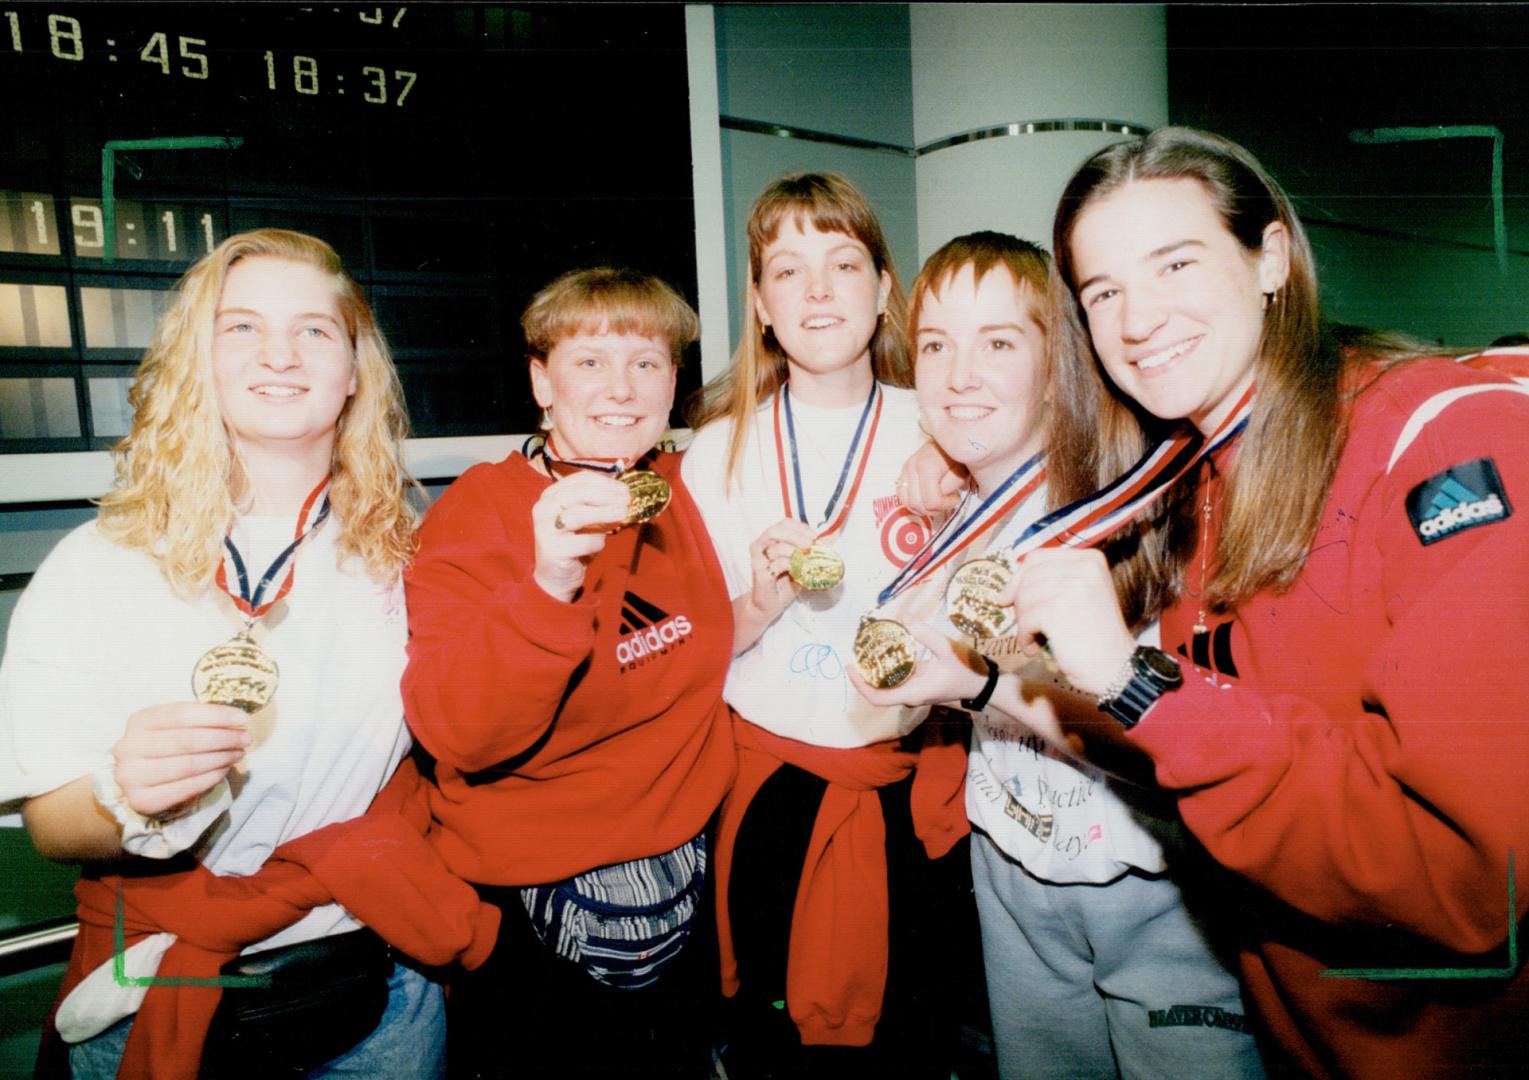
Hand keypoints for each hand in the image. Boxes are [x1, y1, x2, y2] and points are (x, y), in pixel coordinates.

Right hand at [113, 702, 249, 817]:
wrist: (144, 782)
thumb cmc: (168, 747)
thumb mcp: (177, 727)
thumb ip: (200, 721)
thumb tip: (237, 720)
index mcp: (139, 721)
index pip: (180, 714)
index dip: (215, 716)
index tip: (242, 719)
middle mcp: (129, 747)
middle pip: (186, 740)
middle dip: (223, 738)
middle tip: (246, 739)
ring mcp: (131, 775)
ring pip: (187, 765)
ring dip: (221, 758)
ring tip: (239, 754)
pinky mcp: (141, 800)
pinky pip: (185, 788)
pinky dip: (210, 778)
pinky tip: (224, 770)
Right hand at [532, 471, 630, 600]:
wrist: (557, 577)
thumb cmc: (574, 543)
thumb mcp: (586, 519)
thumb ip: (598, 505)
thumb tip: (622, 492)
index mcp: (550, 496)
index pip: (578, 480)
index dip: (604, 482)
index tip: (624, 488)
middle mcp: (543, 509)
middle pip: (577, 493)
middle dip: (606, 494)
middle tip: (626, 500)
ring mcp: (545, 529)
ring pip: (578, 514)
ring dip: (605, 513)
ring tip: (623, 514)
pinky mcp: (552, 550)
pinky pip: (583, 542)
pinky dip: (597, 542)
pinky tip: (599, 544)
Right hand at [745, 518, 817, 620]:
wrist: (770, 605)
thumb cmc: (785, 583)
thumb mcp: (801, 563)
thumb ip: (810, 552)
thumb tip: (829, 540)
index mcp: (770, 539)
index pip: (786, 523)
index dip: (802, 528)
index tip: (817, 538)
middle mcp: (761, 545)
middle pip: (777, 530)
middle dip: (797, 536)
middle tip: (812, 545)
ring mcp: (758, 558)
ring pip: (776, 545)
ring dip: (796, 551)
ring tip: (807, 559)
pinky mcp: (759, 572)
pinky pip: (777, 564)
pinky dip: (792, 565)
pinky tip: (800, 571)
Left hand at [847, 619, 988, 708]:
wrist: (984, 684)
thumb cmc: (968, 670)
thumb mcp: (947, 649)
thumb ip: (925, 633)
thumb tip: (904, 617)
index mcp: (915, 693)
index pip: (879, 698)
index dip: (861, 686)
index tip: (850, 669)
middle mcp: (912, 696)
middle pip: (879, 692)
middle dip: (864, 675)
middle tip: (855, 653)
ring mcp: (915, 692)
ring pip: (888, 686)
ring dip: (875, 671)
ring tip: (865, 650)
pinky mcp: (919, 685)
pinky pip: (898, 679)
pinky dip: (889, 668)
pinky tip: (885, 650)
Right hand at [898, 440, 966, 515]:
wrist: (948, 439)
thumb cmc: (957, 456)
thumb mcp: (961, 472)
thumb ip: (949, 487)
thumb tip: (938, 498)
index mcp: (926, 466)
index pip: (931, 501)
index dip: (945, 505)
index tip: (956, 498)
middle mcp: (911, 468)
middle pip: (917, 504)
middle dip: (935, 508)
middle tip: (947, 501)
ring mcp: (904, 470)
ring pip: (907, 502)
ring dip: (923, 507)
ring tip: (938, 499)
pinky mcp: (902, 473)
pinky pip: (902, 496)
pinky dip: (914, 502)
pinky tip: (927, 497)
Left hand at [1004, 548, 1136, 697]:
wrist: (1116, 668)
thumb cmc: (1094, 637)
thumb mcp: (1082, 596)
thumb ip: (1054, 582)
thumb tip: (1008, 588)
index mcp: (1091, 559)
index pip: (1038, 557)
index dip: (1018, 577)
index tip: (1008, 597)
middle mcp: (1084, 568)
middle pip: (1028, 577)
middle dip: (1020, 604)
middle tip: (1028, 627)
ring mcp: (1072, 587)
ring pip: (1023, 597)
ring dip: (1023, 623)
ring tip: (1036, 639)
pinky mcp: (1058, 610)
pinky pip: (1025, 620)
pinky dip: (1025, 638)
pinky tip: (1035, 648)